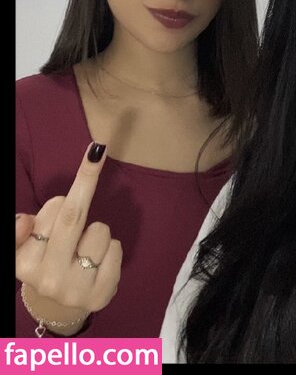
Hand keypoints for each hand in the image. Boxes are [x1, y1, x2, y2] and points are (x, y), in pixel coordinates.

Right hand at [16, 143, 121, 323]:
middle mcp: (46, 279)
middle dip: (86, 183)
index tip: (96, 151)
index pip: (53, 211)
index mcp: (24, 263)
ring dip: (96, 230)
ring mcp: (74, 289)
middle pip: (73, 217)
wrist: (60, 305)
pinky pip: (115, 249)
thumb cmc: (45, 260)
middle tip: (96, 155)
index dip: (76, 182)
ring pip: (99, 231)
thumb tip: (24, 222)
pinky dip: (111, 248)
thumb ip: (18, 232)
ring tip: (83, 246)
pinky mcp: (100, 296)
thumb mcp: (25, 246)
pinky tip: (97, 261)